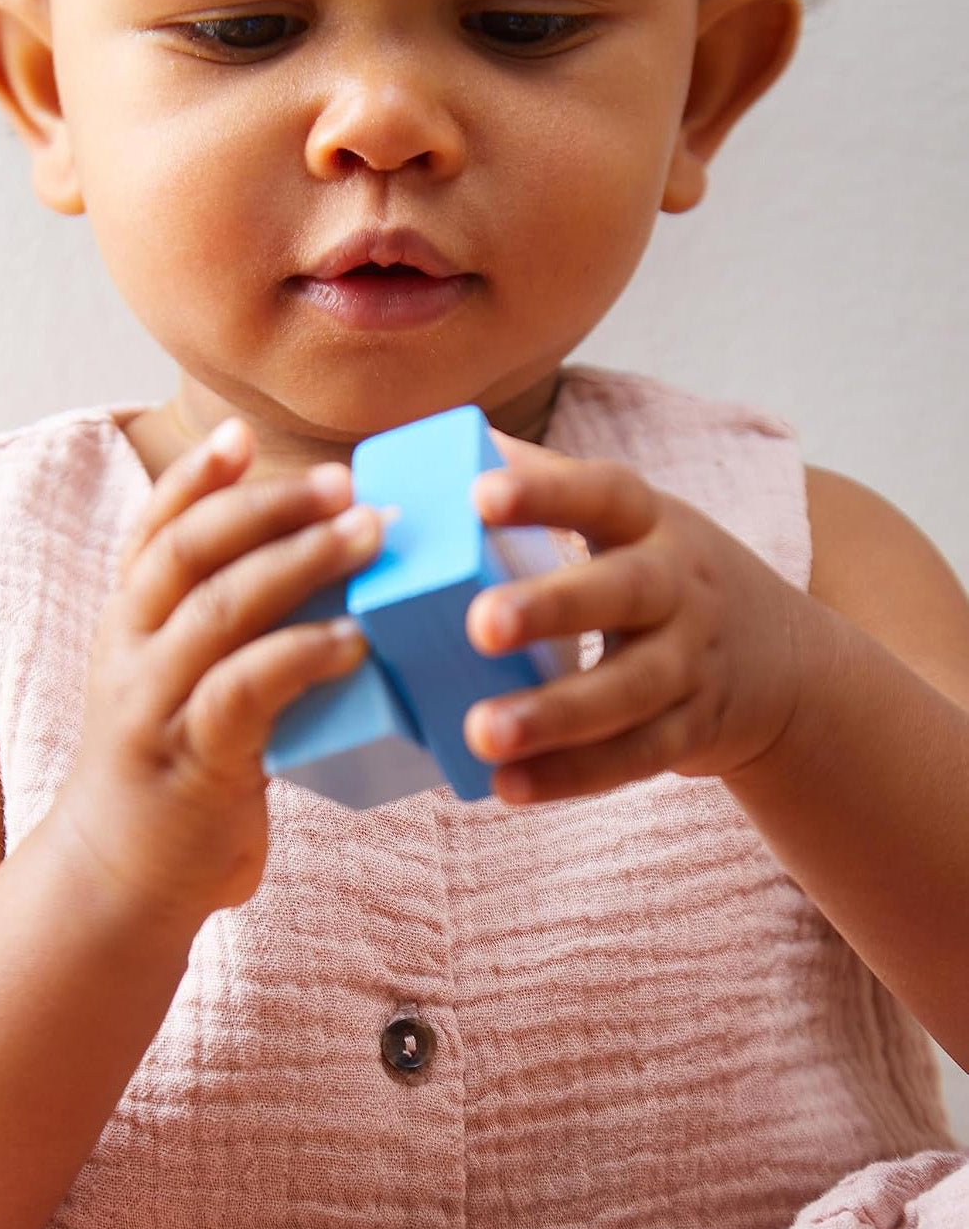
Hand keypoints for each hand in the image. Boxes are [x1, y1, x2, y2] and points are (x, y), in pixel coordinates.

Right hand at [55, 420, 380, 920]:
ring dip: (299, 561)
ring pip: (219, 606)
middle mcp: (132, 648)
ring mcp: (155, 702)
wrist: (121, 879)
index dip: (196, 477)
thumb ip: (228, 627)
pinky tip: (355, 640)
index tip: (243, 434)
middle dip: (268, 504)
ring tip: (367, 534)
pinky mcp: (192, 758)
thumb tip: (326, 566)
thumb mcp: (182, 681)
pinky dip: (302, 655)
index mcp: (130, 621)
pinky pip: (245, 689)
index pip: (154, 528)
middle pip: (189, 548)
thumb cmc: (176, 766)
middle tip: (343, 481)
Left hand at [462, 433, 807, 803]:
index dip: (544, 493)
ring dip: (555, 714)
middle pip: (624, 592)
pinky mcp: (690, 731)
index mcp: (650, 522)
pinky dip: (571, 776)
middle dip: (553, 607)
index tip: (479, 495)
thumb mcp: (628, 516)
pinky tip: (505, 787)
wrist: (781, 660)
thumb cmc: (663, 571)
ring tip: (482, 732)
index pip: (602, 493)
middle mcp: (679, 587)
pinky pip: (632, 758)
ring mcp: (690, 663)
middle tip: (480, 624)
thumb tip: (446, 440)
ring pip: (629, 691)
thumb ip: (545, 480)